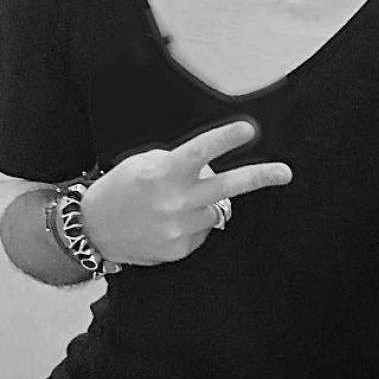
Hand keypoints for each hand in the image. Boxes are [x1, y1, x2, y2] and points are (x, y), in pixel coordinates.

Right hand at [79, 120, 290, 266]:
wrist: (93, 229)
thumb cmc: (123, 188)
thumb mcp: (145, 163)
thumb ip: (181, 163)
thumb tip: (214, 169)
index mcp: (162, 173)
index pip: (200, 152)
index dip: (226, 139)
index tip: (249, 129)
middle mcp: (173, 201)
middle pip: (227, 187)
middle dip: (260, 177)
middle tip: (285, 173)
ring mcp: (178, 228)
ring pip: (215, 208)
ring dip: (206, 202)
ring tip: (177, 203)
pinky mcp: (180, 249)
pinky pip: (203, 230)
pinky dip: (194, 223)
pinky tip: (169, 221)